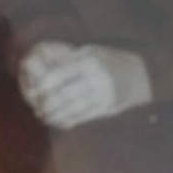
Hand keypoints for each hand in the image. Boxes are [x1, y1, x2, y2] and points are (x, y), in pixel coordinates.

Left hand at [19, 41, 151, 129]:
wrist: (139, 73)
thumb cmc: (108, 58)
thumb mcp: (88, 50)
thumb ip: (68, 59)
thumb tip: (42, 66)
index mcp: (88, 62)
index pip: (61, 75)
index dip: (44, 84)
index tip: (33, 89)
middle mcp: (95, 80)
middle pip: (66, 95)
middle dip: (48, 103)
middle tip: (36, 106)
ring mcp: (103, 97)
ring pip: (74, 109)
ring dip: (56, 115)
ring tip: (43, 116)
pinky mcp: (107, 109)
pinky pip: (84, 117)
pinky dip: (69, 121)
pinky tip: (58, 121)